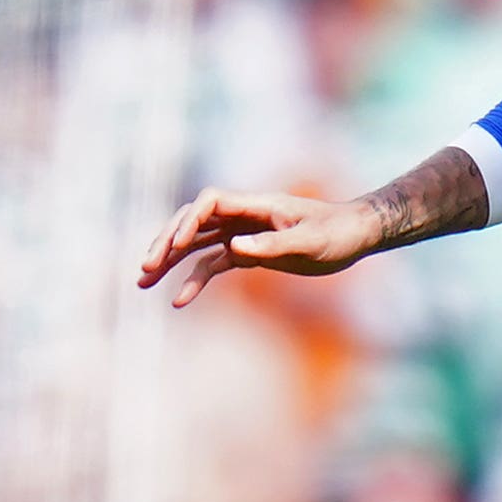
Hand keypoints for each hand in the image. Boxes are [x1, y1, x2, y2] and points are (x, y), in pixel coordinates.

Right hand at [139, 188, 380, 307]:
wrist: (357, 236)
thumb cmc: (339, 233)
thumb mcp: (311, 242)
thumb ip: (274, 245)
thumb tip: (235, 248)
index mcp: (258, 205)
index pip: (211, 202)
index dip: (189, 220)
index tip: (178, 245)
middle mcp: (246, 215)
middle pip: (194, 221)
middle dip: (168, 241)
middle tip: (147, 266)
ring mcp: (245, 233)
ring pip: (197, 243)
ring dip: (171, 260)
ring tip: (144, 281)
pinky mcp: (250, 252)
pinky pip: (214, 263)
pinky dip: (195, 279)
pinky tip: (179, 298)